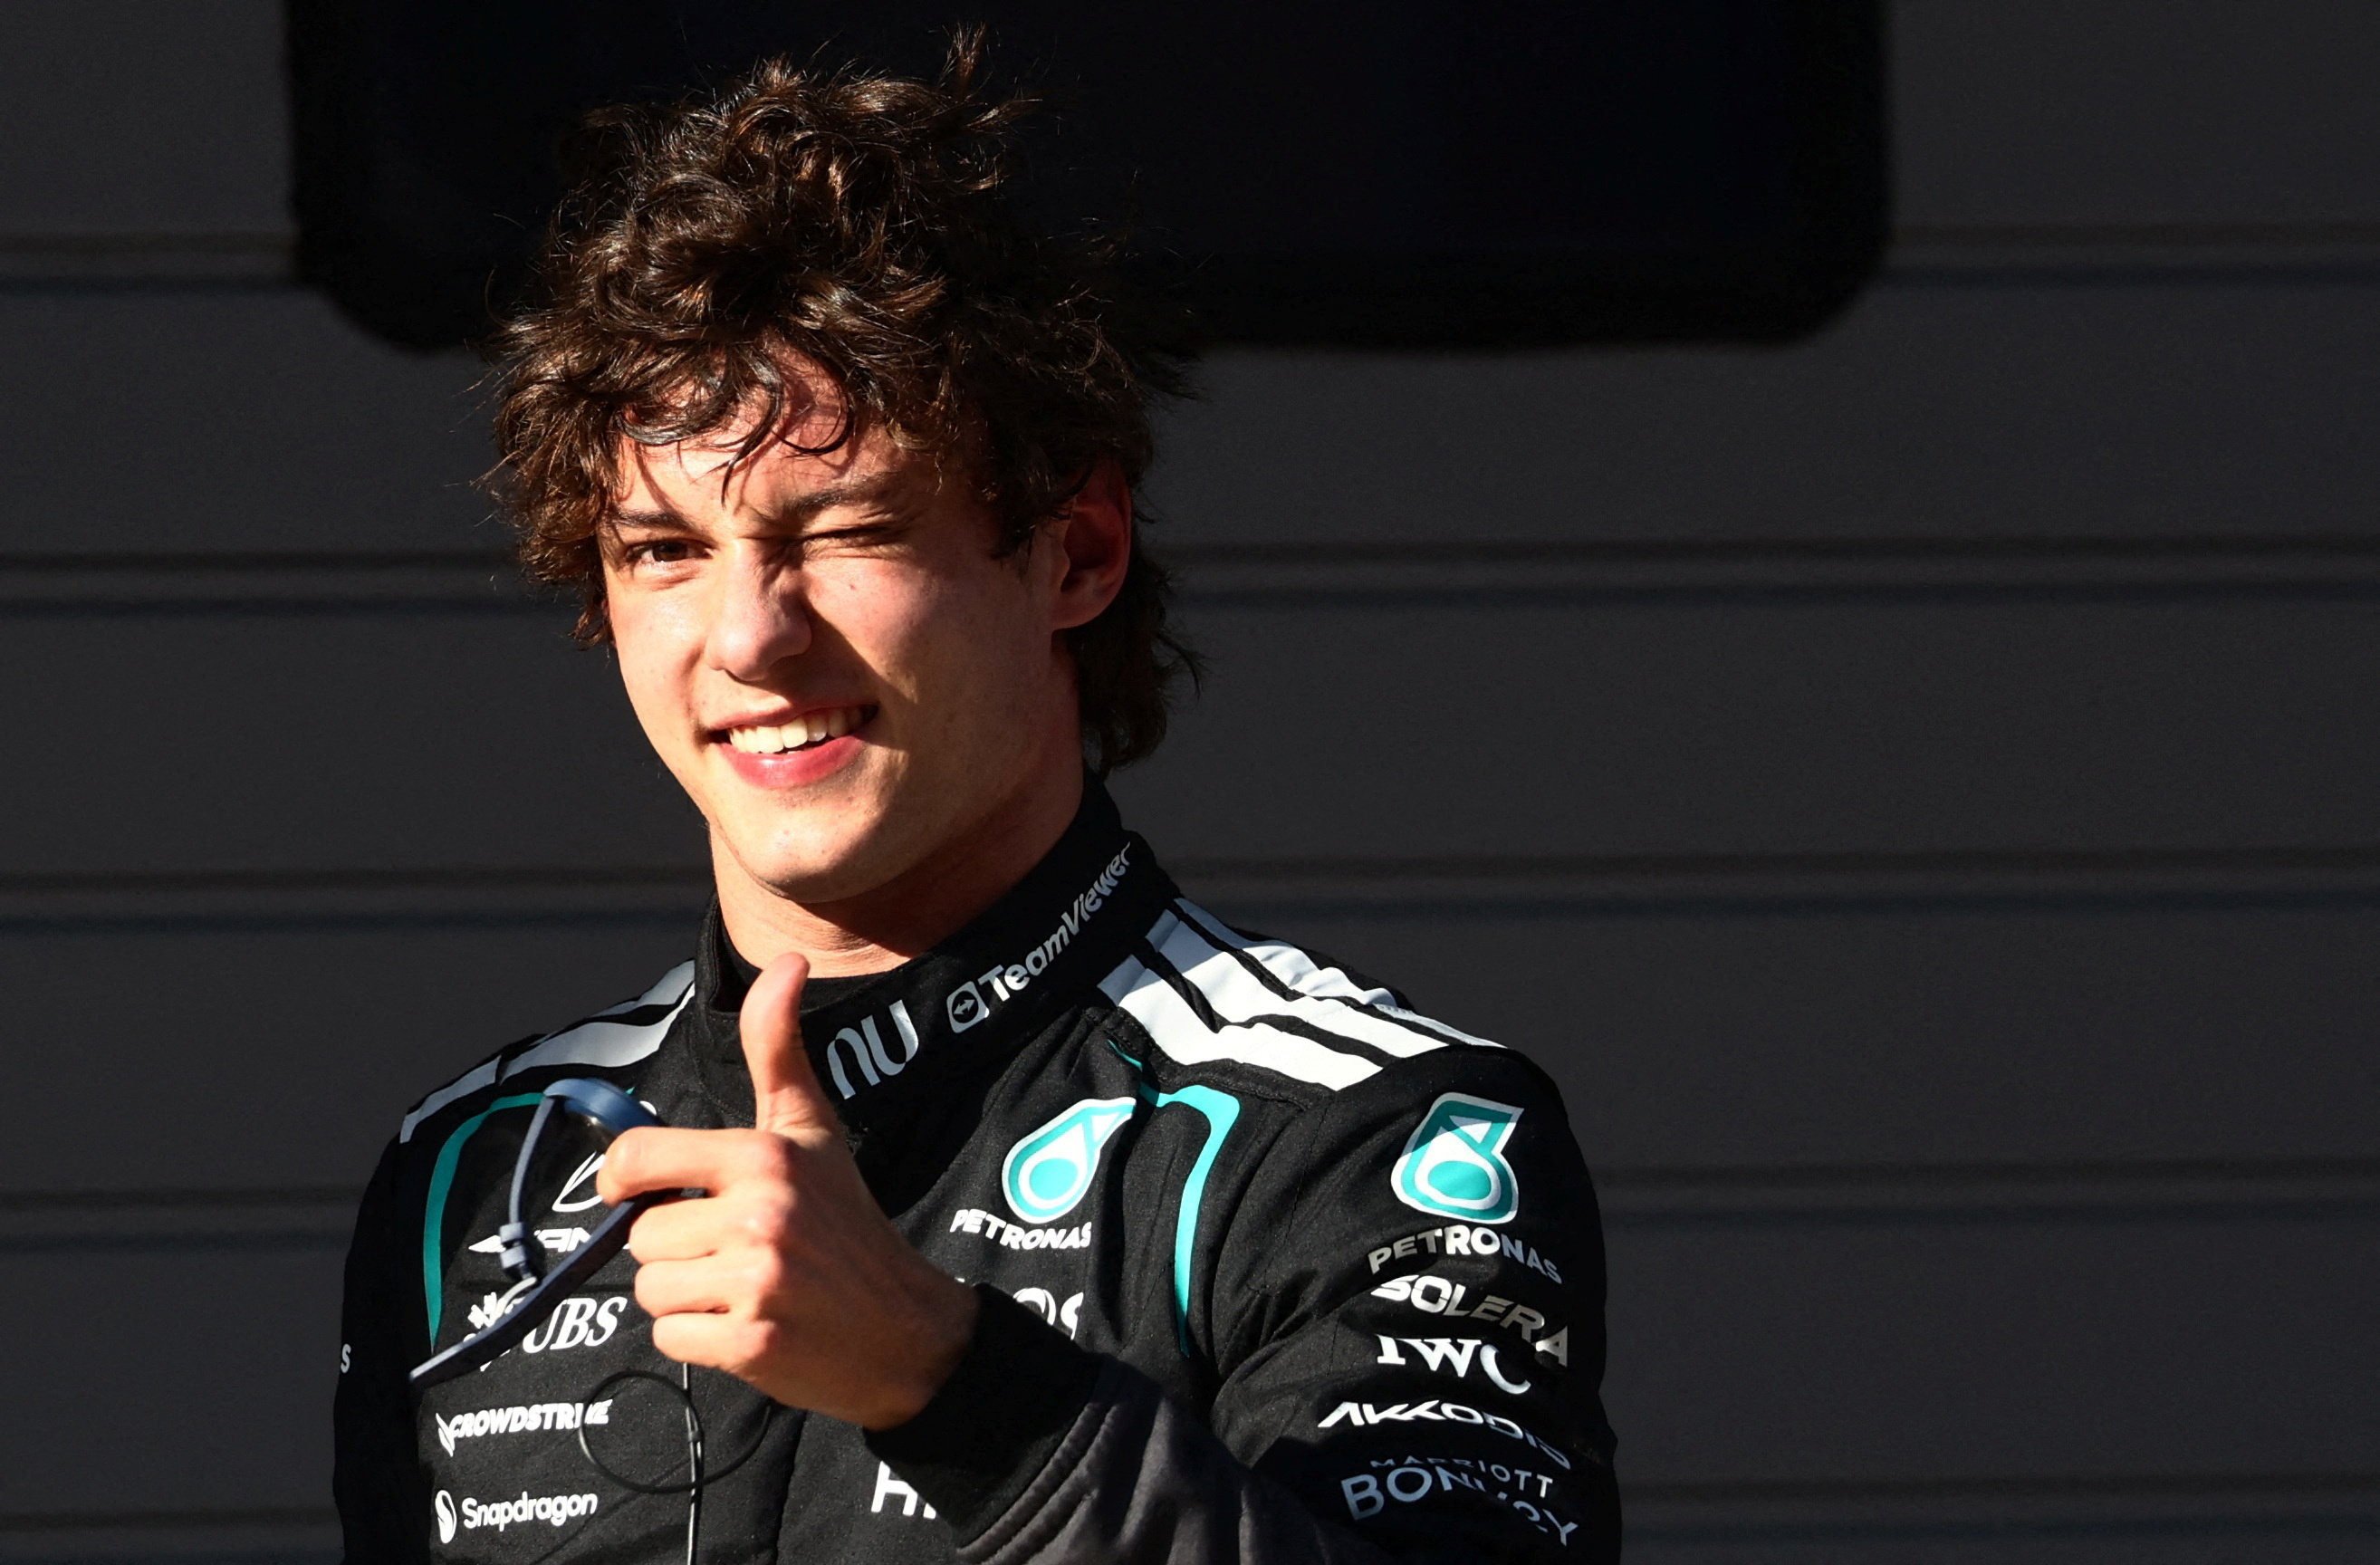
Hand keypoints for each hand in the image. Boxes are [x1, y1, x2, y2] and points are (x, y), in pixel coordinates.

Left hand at [596, 954, 979, 1427]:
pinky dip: (697, 1341)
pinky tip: (747, 1326)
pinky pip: (668, 1338)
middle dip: (675, 1248)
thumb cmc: (845, 1219)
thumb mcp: (810, 1127)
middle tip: (733, 1250)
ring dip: (683, 1297)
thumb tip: (788, 959)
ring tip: (741, 1288)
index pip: (636, 1159)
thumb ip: (778, 1048)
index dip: (626, 1180)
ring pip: (650, 1289)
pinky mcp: (751, 1344)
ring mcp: (756, 1282)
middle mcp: (759, 1214)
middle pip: (640, 1235)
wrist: (904, 1326)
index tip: (645, 1192)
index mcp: (762, 1155)